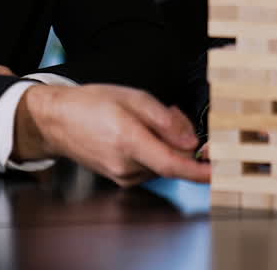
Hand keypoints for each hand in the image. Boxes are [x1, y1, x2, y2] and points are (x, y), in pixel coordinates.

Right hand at [13, 84, 210, 186]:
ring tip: (149, 119)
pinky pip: (150, 167)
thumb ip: (165, 119)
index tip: (220, 172)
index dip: (200, 170)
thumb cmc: (91, 104)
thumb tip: (192, 141)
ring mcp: (122, 176)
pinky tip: (143, 132)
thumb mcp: (132, 97)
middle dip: (182, 140)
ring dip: (167, 144)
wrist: (56, 121)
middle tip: (172, 114)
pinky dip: (156, 151)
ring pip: (162, 164)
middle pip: (172, 160)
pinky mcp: (121, 179)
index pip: (173, 164)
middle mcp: (126, 165)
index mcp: (129, 141)